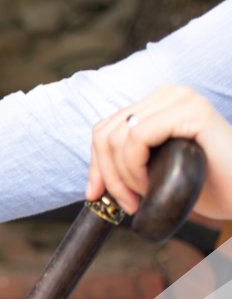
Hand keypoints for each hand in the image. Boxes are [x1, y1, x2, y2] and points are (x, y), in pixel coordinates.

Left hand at [88, 85, 231, 218]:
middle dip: (107, 175)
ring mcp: (181, 99)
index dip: (95, 166)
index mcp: (156, 105)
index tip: (98, 196)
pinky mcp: (193, 112)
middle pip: (105, 134)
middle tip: (127, 204)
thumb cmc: (207, 187)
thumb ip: (126, 166)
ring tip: (144, 196)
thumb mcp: (155, 173)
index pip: (103, 130)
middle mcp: (168, 95)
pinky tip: (152, 186)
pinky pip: (137, 138)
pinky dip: (134, 168)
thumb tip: (90, 186)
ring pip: (117, 138)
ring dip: (123, 176)